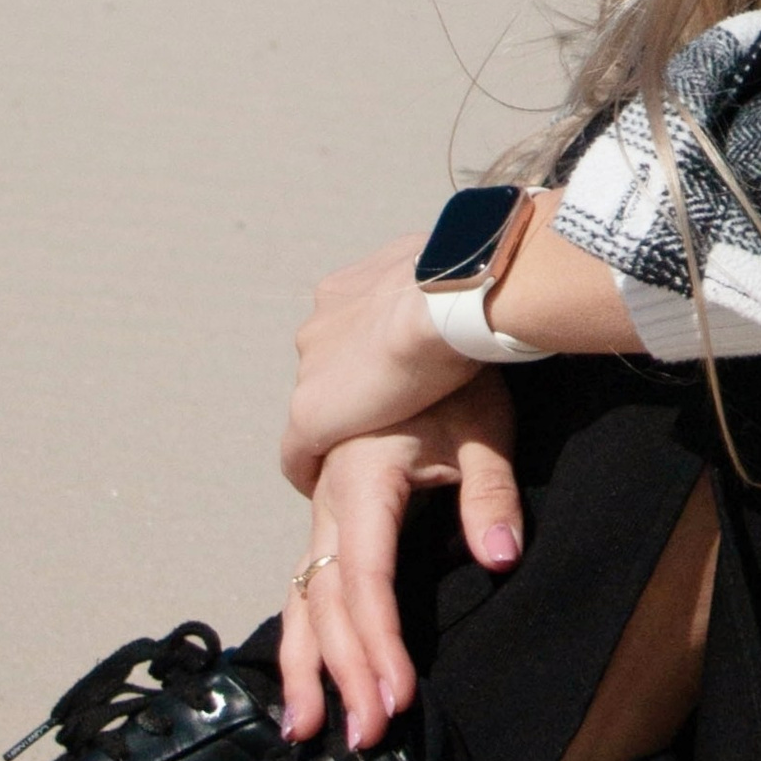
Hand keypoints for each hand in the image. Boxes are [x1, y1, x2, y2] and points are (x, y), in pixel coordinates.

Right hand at [279, 381, 524, 753]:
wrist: (430, 309)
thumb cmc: (458, 370)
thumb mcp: (483, 428)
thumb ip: (487, 497)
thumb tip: (500, 558)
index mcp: (362, 478)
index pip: (366, 581)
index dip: (377, 644)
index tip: (395, 700)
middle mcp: (331, 495)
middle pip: (328, 599)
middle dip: (343, 672)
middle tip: (362, 736)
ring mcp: (325, 498)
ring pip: (304, 591)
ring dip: (306, 660)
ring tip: (304, 726)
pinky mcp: (331, 500)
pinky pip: (308, 571)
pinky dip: (304, 622)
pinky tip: (302, 664)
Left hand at [281, 227, 484, 495]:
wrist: (444, 301)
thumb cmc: (463, 287)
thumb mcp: (449, 273)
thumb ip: (437, 280)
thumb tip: (460, 283)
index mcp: (348, 288)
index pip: (349, 327)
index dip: (369, 354)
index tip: (390, 374)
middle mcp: (321, 322)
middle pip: (327, 366)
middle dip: (352, 384)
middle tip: (388, 411)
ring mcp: (311, 369)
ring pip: (316, 404)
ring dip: (340, 422)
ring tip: (364, 450)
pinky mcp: (310, 415)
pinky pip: (298, 454)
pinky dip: (310, 470)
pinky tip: (326, 487)